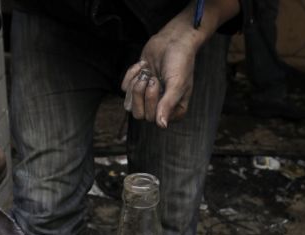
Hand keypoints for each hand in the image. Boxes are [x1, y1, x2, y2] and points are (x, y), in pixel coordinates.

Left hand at [122, 0, 239, 127]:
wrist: (173, 39)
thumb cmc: (180, 61)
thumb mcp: (177, 84)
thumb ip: (167, 105)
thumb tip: (161, 126)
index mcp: (173, 110)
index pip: (152, 119)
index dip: (150, 101)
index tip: (158, 82)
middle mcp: (160, 107)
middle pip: (138, 114)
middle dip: (141, 94)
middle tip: (151, 77)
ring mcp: (147, 96)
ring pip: (129, 105)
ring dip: (135, 87)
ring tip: (146, 72)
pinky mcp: (137, 84)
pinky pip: (124, 89)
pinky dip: (131, 75)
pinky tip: (143, 65)